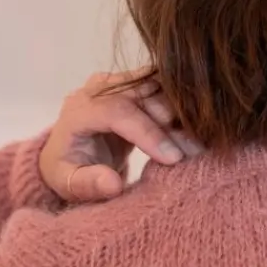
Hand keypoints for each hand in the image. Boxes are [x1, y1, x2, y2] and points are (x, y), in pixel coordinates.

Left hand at [38, 69, 200, 203]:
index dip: (147, 132)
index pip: (117, 111)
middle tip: (193, 151)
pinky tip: (195, 129)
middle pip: (141, 93)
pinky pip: (163, 88)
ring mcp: (119, 82)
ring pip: (157, 86)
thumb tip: (113, 184)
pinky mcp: (136, 84)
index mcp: (80, 110)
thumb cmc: (69, 170)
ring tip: (198, 143)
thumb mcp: (68, 184)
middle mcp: (99, 88)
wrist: (71, 151)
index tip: (172, 158)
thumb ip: (88, 184)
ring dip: (180, 114)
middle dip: (170, 122)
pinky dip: (180, 107)